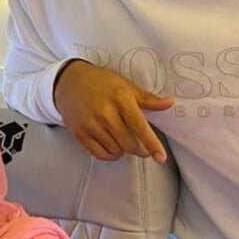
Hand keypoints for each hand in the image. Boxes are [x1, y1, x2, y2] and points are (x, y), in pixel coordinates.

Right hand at [54, 60, 173, 161]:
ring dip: (123, 150)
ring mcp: (91, 124)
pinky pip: (100, 154)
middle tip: (142, 147)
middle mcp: (105, 112)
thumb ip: (148, 99)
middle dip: (139, 149)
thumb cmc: (101, 82)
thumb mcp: (126, 86)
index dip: (152, 143)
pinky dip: (110, 154)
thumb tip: (170, 103)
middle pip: (129, 143)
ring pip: (116, 151)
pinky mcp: (80, 133)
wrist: (68, 81)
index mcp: (120, 98)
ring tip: (122, 139)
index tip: (161, 157)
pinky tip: (112, 145)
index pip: (139, 126)